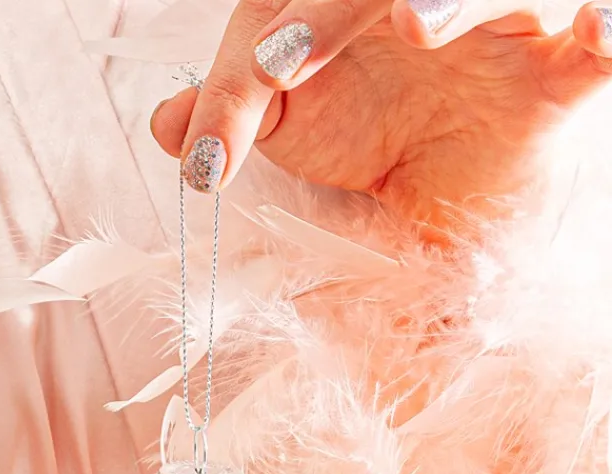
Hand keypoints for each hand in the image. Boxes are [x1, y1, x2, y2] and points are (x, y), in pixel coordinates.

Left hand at [151, 2, 611, 229]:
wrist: (444, 196)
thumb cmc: (367, 133)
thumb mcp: (290, 125)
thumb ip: (232, 113)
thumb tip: (164, 122)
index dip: (278, 28)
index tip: (256, 79)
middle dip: (337, 7)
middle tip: (284, 58)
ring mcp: (509, 23)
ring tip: (414, 21)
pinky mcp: (567, 72)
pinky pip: (600, 43)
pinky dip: (604, 32)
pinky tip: (598, 35)